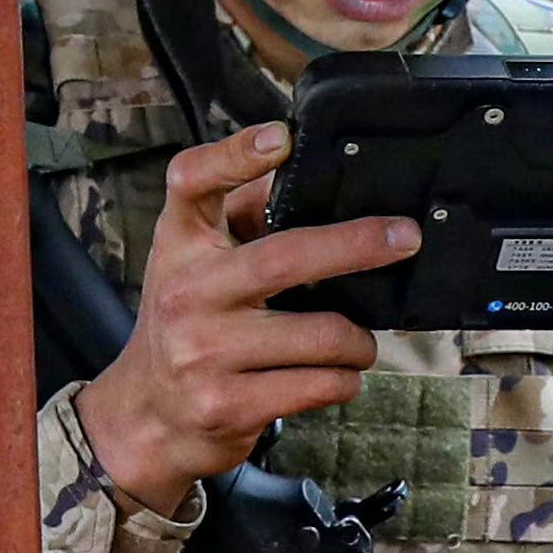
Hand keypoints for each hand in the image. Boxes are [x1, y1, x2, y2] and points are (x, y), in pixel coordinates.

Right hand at [72, 124, 414, 501]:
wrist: (148, 415)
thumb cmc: (190, 322)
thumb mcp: (199, 262)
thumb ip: (243, 214)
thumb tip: (304, 166)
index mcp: (181, 245)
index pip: (191, 183)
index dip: (234, 155)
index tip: (280, 137)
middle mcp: (186, 293)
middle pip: (283, 257)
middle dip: (357, 245)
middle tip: (404, 238)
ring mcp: (204, 353)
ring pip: (323, 335)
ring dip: (359, 341)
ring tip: (356, 342)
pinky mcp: (229, 405)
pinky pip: (322, 385)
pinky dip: (344, 379)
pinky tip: (334, 376)